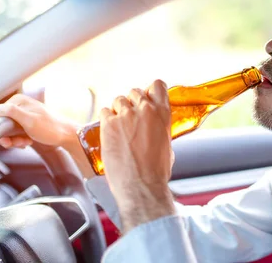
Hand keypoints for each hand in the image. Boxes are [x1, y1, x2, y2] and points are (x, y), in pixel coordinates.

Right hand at [0, 94, 78, 148]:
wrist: (67, 135)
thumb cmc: (51, 128)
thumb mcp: (29, 120)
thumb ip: (11, 113)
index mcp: (18, 101)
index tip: (8, 138)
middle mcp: (19, 106)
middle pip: (1, 124)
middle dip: (8, 136)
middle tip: (19, 142)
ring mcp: (23, 115)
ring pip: (7, 131)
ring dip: (15, 140)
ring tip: (26, 142)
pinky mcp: (26, 123)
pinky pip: (15, 134)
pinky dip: (20, 140)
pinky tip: (28, 141)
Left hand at [100, 80, 175, 232]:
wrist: (141, 186)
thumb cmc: (156, 171)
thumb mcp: (167, 144)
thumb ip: (160, 129)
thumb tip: (154, 130)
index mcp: (162, 113)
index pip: (157, 85)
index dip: (151, 90)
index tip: (148, 96)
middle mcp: (144, 110)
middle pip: (135, 92)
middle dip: (133, 102)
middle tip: (131, 116)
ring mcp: (125, 116)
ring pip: (119, 100)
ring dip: (119, 109)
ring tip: (119, 125)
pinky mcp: (108, 125)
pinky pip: (104, 112)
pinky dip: (106, 118)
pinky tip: (109, 130)